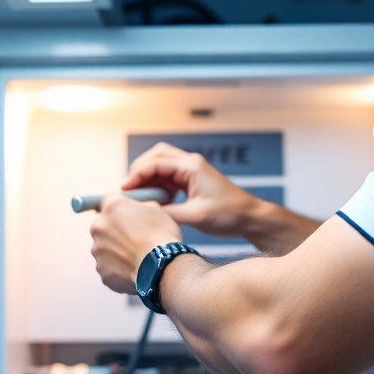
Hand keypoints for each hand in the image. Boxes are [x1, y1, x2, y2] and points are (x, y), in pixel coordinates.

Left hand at [89, 195, 181, 294]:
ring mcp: (97, 250)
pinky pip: (107, 267)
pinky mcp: (101, 269)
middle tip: (133, 240)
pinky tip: (132, 269)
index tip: (129, 218)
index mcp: (112, 207)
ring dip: (115, 251)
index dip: (120, 210)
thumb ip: (141, 207)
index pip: (109, 202)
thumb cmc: (161, 235)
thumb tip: (139, 210)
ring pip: (104, 248)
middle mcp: (99, 226)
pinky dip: (117, 268)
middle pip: (103, 226)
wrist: (160, 265)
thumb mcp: (157, 210)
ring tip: (134, 257)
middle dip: (115, 231)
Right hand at [123, 143, 259, 238]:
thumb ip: (168, 213)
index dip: (136, 175)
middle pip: (155, 156)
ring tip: (139, 198)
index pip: (155, 163)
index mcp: (191, 166)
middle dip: (139, 171)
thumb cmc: (228, 214)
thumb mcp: (195, 217)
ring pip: (160, 166)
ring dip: (148, 179)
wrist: (249, 217)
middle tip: (128, 191)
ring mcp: (190, 170)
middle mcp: (190, 163)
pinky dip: (157, 186)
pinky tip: (156, 201)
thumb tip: (144, 212)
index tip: (124, 190)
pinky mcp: (191, 179)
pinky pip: (167, 177)